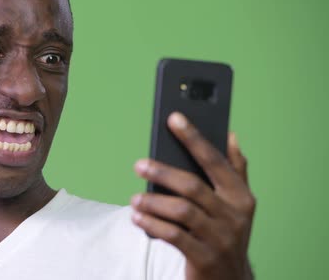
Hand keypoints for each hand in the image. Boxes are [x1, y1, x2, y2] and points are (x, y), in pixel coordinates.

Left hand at [131, 112, 255, 279]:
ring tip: (134, 199)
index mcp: (241, 196)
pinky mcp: (204, 257)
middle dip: (163, 172)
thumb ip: (235, 170)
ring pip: (181, 211)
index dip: (194, 137)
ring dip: (153, 202)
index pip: (215, 160)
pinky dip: (152, 225)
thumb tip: (231, 135)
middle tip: (139, 165)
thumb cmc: (225, 232)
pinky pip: (174, 236)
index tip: (174, 118)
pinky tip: (137, 218)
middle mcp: (234, 215)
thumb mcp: (237, 204)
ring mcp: (220, 238)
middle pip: (193, 186)